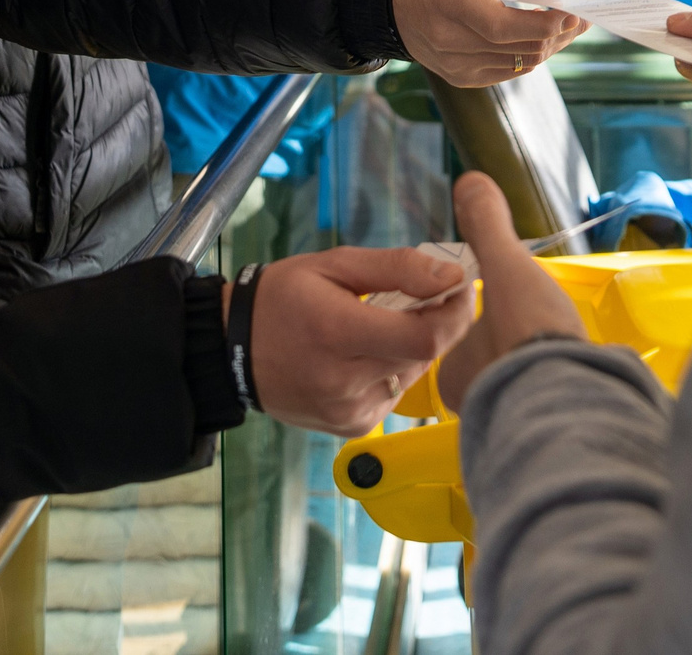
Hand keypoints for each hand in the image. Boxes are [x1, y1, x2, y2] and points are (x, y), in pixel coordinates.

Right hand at [240, 246, 475, 435]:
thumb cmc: (284, 297)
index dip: (455, 313)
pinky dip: (394, 369)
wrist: (231, 351)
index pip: (426, 337)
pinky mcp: (352, 427)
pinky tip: (368, 354)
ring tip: (387, 324)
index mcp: (338, 333)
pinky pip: (394, 394)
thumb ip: (396, 268)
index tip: (460, 286)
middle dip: (439, 322)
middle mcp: (345, 381)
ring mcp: (349, 412)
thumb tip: (453, 276)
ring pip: (414, 374)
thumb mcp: (334, 264)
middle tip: (428, 297)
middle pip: (425, 356)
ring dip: (416, 347)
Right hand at [392, 0, 582, 86]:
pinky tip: (539, 38)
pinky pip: (507, 72)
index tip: (571, 12)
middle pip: (516, 48)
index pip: (502, 26)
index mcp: (449, 0)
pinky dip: (529, 56)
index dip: (542, 24)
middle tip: (580, 18)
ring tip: (565, 27)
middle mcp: (448, 39)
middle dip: (556, 35)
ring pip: (518, 64)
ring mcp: (453, 64)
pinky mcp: (460, 77)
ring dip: (548, 47)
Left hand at [435, 173, 585, 411]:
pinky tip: (577, 371)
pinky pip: (548, 401)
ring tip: (561, 343)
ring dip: (539, 360)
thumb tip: (469, 181)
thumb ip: (488, 228)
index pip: (464, 329)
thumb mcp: (508, 269)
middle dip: (516, 336)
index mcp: (454, 370)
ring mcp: (512, 422)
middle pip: (495, 355)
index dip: (491, 306)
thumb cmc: (530, 338)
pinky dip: (560, 383)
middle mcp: (476, 403)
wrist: (575, 406)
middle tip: (542, 318)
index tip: (515, 295)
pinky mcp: (549, 432)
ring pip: (521, 380)